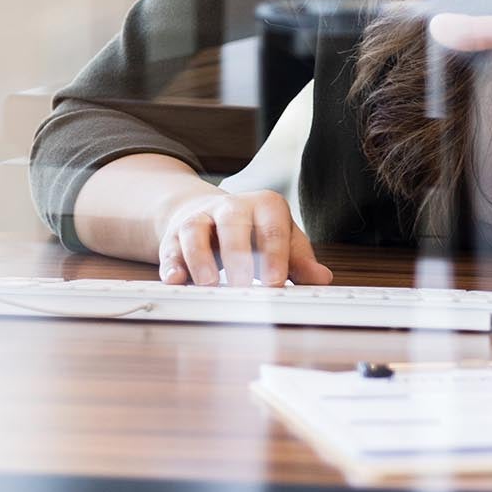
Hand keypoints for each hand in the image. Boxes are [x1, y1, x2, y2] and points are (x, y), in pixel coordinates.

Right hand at [157, 189, 331, 286]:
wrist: (211, 214)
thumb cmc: (254, 231)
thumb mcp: (282, 240)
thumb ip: (300, 260)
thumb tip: (321, 278)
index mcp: (265, 206)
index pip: (272, 228)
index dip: (274, 255)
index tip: (275, 282)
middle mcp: (231, 207)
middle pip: (233, 225)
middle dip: (237, 256)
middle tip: (243, 286)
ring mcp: (200, 218)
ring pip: (196, 230)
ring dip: (200, 259)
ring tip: (209, 285)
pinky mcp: (175, 235)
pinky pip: (170, 247)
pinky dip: (171, 265)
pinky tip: (175, 280)